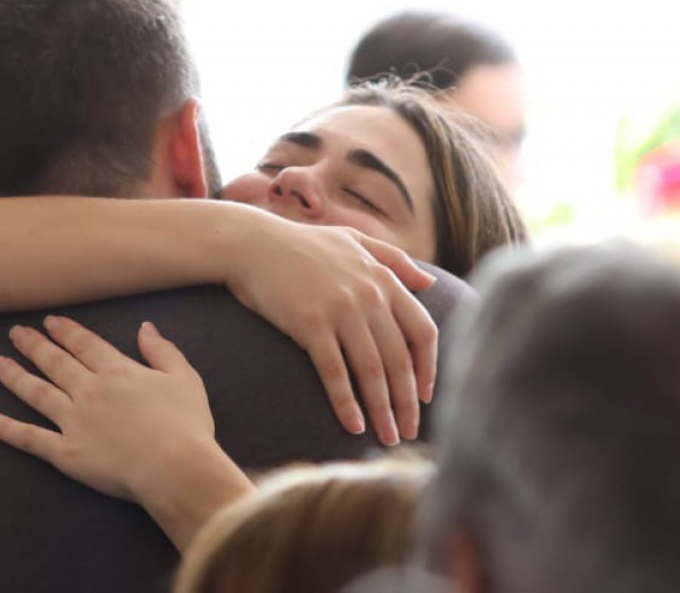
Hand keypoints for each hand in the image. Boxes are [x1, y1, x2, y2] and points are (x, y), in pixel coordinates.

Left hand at [0, 317, 253, 548]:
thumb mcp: (185, 379)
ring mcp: (73, 420)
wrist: (176, 468)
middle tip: (15, 332)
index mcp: (117, 371)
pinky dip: (5, 428)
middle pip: (54, 362)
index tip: (49, 321)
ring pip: (36, 392)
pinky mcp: (65, 452)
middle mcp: (89, 390)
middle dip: (33, 345)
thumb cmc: (187, 426)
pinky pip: (28, 437)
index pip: (84, 344)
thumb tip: (145, 327)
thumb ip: (162, 351)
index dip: (65, 331)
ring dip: (14, 376)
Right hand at [221, 209, 437, 445]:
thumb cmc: (299, 243)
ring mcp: (340, 310)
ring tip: (386, 438)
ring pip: (372, 371)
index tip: (425, 397)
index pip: (423, 331)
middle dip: (407, 403)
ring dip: (382, 410)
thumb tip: (431, 282)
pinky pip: (335, 372)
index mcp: (383, 278)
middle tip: (407, 432)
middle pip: (399, 360)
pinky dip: (346, 403)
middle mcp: (368, 295)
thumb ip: (394, 259)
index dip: (429, 368)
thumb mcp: (353, 240)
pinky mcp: (310, 324)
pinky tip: (353, 426)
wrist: (249, 243)